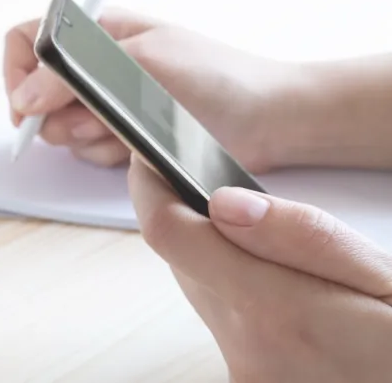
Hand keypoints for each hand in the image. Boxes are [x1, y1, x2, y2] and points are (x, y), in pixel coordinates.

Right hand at [3, 10, 297, 171]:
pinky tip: (142, 147)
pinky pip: (90, 152)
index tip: (27, 109)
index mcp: (95, 34)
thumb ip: (76, 77)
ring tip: (132, 131)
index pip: (27, 42)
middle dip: (62, 118)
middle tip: (100, 119)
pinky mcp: (121, 136)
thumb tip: (24, 98)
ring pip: (63, 132)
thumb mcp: (142, 64)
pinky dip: (110, 154)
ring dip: (92, 138)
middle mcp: (93, 69)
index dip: (17, 75)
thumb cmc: (215, 76)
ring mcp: (106, 104)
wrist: (266, 118)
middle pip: (38, 98)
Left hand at [128, 157, 391, 381]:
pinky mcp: (249, 382)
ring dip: (212, 253)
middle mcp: (247, 349)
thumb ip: (304, 239)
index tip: (148, 154)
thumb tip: (224, 202)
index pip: (170, 234)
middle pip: (179, 259)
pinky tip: (272, 279)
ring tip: (251, 226)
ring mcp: (245, 371)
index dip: (149, 187)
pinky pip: (223, 319)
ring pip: (200, 288)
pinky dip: (234, 289)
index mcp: (277, 311)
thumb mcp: (386, 280)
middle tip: (200, 176)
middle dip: (184, 213)